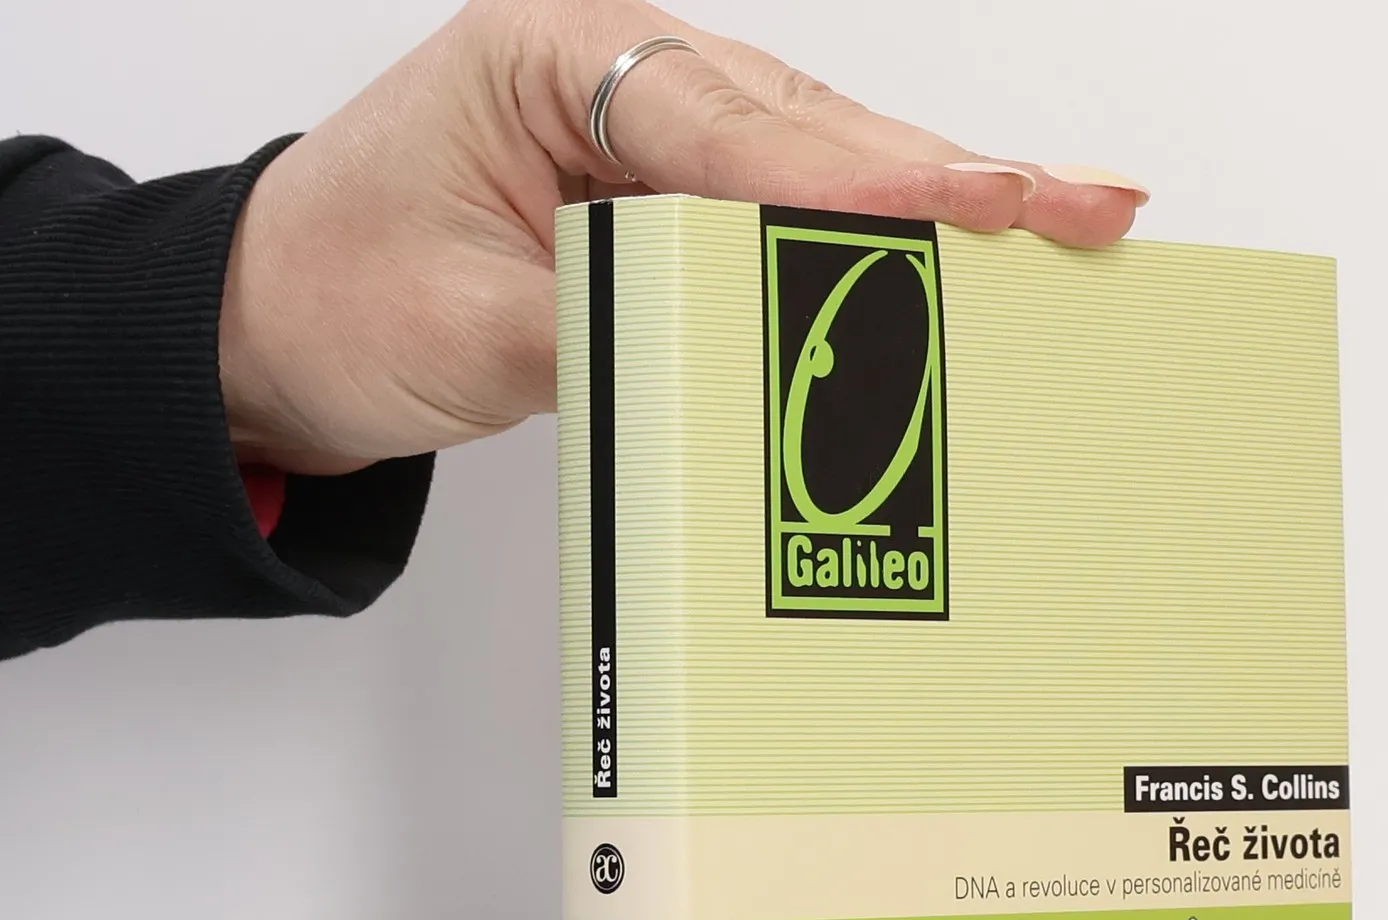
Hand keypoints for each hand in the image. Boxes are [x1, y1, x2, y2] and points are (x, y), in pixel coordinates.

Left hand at [219, 0, 1147, 474]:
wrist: (267, 324)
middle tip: (1081, 204)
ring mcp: (650, 133)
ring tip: (1065, 218)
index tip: (964, 208)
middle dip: (949, 171)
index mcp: (553, 59)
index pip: (733, 125)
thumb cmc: (335, 292)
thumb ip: (608, 331)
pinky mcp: (665, 199)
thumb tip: (738, 353)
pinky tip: (966, 244)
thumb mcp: (460, 325)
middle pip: (812, 124)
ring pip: (820, 158)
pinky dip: (878, 234)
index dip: (860, 176)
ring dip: (938, 198)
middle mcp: (617, 76)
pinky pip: (789, 208)